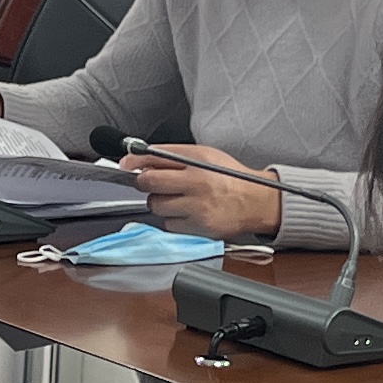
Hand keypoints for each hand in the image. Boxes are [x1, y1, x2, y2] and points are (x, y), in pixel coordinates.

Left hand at [133, 145, 284, 237]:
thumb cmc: (230, 178)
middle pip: (149, 181)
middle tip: (152, 183)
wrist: (256, 202)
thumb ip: (175, 155)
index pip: (156, 156)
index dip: (135, 160)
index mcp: (198, 160)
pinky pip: (169, 224)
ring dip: (160, 202)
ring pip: (156, 205)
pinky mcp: (198, 226)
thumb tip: (142, 159)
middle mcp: (197, 182)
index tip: (126, 163)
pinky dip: (172, 219)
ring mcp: (197, 206)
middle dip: (145, 182)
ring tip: (176, 199)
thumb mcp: (206, 156)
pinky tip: (186, 212)